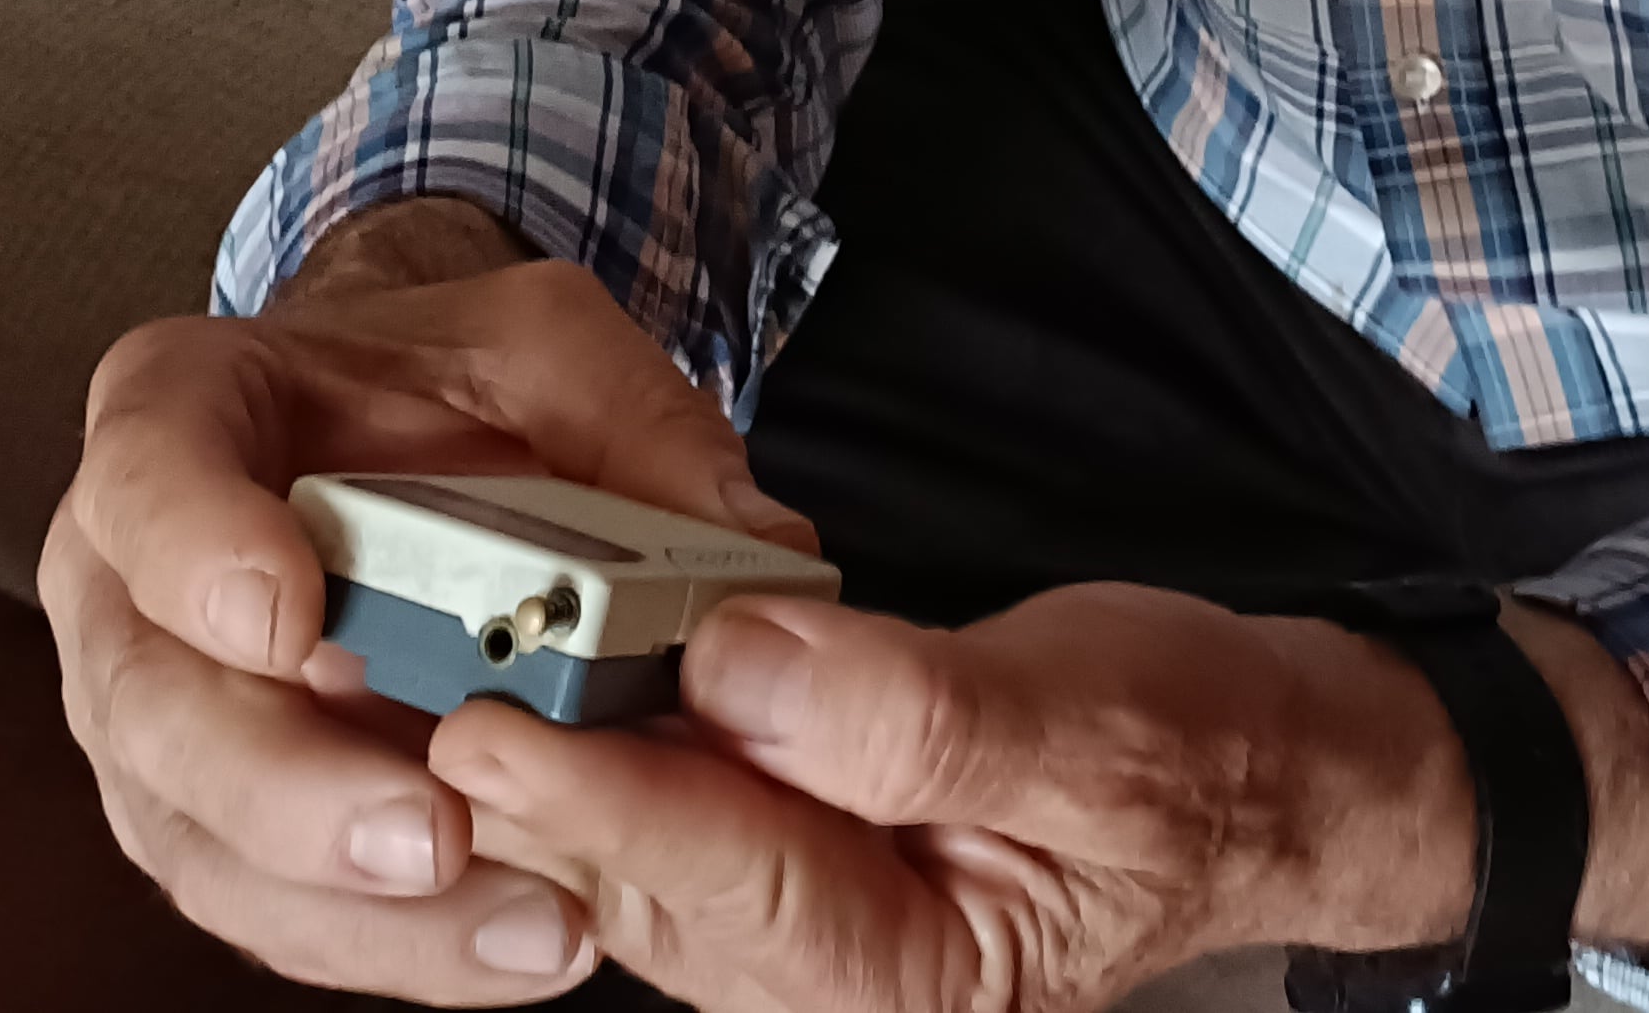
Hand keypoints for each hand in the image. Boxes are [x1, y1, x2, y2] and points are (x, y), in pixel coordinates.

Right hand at [41, 213, 816, 998]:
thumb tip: (758, 548)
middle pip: (153, 704)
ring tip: (521, 917)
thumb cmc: (446, 385)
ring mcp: (160, 712)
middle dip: (289, 788)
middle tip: (433, 828)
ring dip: (352, 904)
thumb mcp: (551, 351)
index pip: (146, 476)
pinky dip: (392, 942)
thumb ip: (638, 431)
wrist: (404, 438)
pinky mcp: (219, 821)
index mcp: (182, 412)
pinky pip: (271, 907)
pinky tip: (517, 940)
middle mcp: (132, 573)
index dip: (197, 551)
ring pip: (201, 840)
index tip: (291, 616)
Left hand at [433, 582, 1472, 1012]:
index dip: (607, 797)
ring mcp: (794, 935)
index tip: (493, 723)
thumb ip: (914, 711)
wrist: (1257, 769)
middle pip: (646, 884)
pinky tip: (499, 673)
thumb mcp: (1089, 714)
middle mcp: (836, 982)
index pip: (737, 886)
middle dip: (518, 789)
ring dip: (522, 767)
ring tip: (399, 670)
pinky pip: (652, 817)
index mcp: (925, 975)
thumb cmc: (1196, 746)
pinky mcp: (774, 867)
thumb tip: (746, 667)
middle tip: (391, 685)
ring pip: (624, 856)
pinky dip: (578, 745)